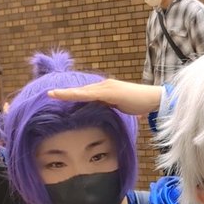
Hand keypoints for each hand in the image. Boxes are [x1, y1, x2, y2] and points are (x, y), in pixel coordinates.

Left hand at [46, 78, 162, 115]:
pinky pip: (90, 94)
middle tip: (49, 94)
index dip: (72, 95)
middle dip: (65, 93)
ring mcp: (106, 87)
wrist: (154, 99)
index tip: (59, 97)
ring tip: (51, 94)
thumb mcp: (123, 109)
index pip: (86, 94)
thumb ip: (114, 110)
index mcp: (106, 91)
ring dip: (67, 93)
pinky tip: (67, 96)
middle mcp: (104, 86)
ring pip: (82, 91)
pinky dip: (77, 95)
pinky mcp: (109, 92)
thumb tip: (109, 117)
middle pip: (81, 90)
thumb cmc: (141, 104)